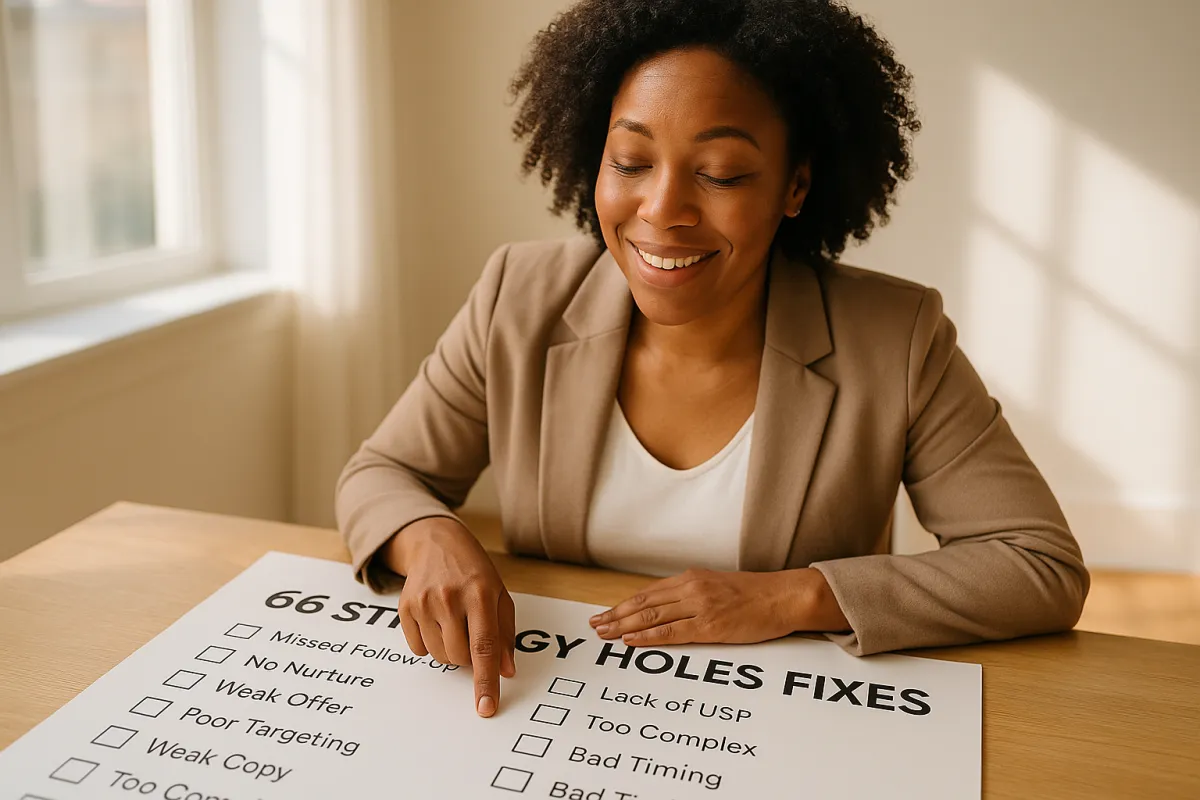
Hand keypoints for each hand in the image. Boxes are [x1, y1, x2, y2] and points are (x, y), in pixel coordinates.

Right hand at [383, 517, 515, 717]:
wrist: (436, 543)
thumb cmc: (474, 572)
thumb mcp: (499, 595)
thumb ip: (505, 634)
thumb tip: (506, 671)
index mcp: (480, 595)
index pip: (484, 647)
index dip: (486, 681)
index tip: (486, 708)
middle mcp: (450, 598)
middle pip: (460, 657)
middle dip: (469, 658)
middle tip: (472, 633)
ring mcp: (424, 603)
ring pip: (439, 656)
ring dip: (450, 651)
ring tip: (455, 624)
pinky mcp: (404, 608)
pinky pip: (418, 649)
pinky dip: (430, 644)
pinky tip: (436, 621)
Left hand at [588, 567, 846, 646]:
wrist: (784, 596)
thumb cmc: (756, 595)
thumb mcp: (718, 587)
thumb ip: (693, 594)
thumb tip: (670, 608)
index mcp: (691, 578)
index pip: (647, 593)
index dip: (623, 605)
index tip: (605, 613)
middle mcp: (690, 588)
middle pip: (643, 604)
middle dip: (615, 615)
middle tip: (594, 625)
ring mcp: (699, 606)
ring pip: (651, 617)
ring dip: (623, 626)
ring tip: (603, 634)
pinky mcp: (710, 625)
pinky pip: (671, 633)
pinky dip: (647, 637)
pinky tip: (630, 641)